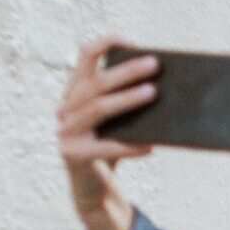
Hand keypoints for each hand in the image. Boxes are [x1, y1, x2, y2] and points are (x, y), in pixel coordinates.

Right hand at [57, 36, 158, 229]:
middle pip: (96, 82)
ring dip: (128, 100)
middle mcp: (65, 108)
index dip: (108, 44)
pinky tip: (151, 146)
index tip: (134, 41)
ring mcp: (65, 131)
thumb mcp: (119, 121)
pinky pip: (104, 147)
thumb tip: (165, 86)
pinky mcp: (72, 155)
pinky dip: (129, 146)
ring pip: (98, 109)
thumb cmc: (112, 147)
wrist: (95, 188)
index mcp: (75, 92)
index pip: (86, 57)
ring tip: (154, 94)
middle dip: (127, 71)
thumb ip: (128, 102)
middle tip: (155, 65)